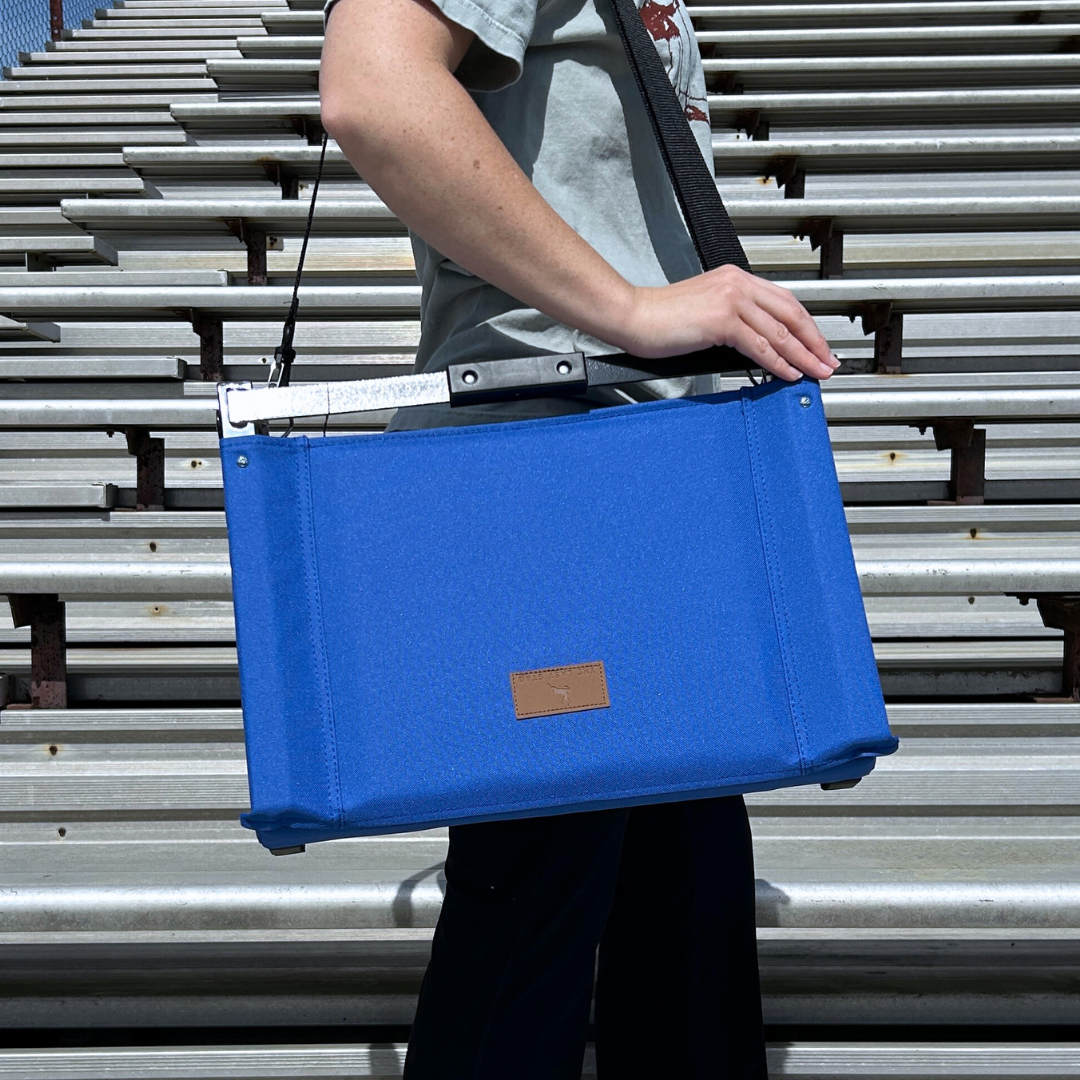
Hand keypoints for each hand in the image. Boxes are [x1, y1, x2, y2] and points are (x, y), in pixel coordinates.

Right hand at [613, 264, 839, 380]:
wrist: (633, 316)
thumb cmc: (659, 318)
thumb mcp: (704, 310)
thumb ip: (733, 320)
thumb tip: (758, 346)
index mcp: (735, 279)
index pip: (784, 302)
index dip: (806, 326)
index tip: (817, 346)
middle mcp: (737, 284)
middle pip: (791, 315)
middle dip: (814, 342)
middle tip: (828, 361)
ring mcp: (730, 300)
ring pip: (779, 332)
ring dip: (803, 355)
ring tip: (816, 372)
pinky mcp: (721, 321)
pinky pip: (760, 346)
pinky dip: (778, 362)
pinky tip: (788, 373)